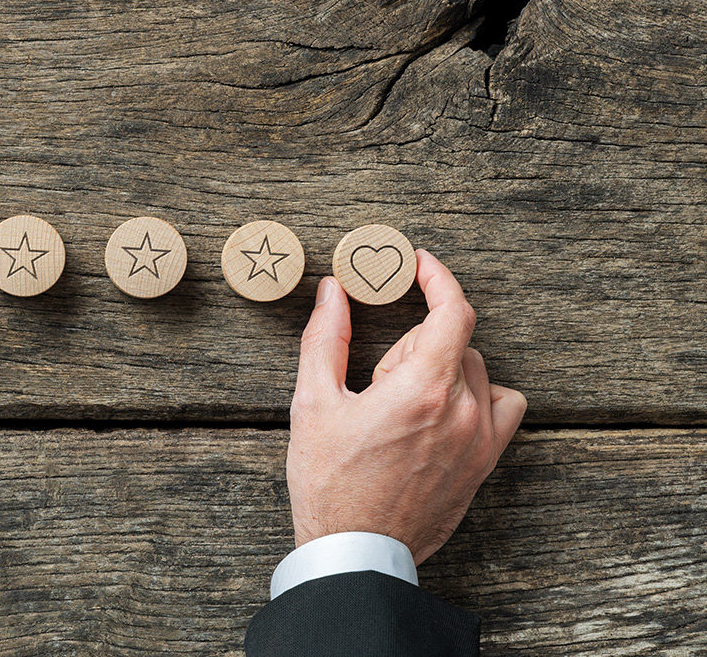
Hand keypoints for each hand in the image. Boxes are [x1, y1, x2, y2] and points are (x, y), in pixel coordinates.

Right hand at [287, 249, 526, 564]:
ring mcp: (480, 440)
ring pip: (478, 371)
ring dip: (444, 367)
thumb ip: (325, 339)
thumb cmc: (329, 483)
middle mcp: (461, 411)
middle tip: (377, 381)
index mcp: (420, 391)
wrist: (355, 551)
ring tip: (404, 403)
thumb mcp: (313, 404)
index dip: (437, 278)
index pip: (453, 311)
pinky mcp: (485, 463)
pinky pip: (504, 407)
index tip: (419, 265)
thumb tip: (332, 293)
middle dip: (414, 344)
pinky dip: (479, 396)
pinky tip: (444, 412)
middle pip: (454, 341)